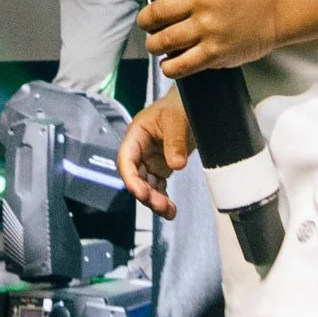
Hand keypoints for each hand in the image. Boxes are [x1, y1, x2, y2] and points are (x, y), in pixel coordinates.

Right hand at [117, 94, 192, 216]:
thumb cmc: (179, 105)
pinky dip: (163, 199)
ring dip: (154, 201)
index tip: (141, 193)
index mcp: (136, 135)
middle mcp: (139, 150)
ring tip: (169, 212)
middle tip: (161, 205)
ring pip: (146, 186)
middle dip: (145, 194)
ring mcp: (149, 160)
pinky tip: (171, 211)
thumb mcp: (177, 119)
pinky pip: (158, 187)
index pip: (126, 160)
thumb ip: (175, 141)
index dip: (130, 178)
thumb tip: (177, 165)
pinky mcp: (161, 168)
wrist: (191, 104)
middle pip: (135, 177)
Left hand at [138, 0, 278, 76]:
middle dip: (145, 19)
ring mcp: (208, 29)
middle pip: (155, 12)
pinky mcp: (214, 53)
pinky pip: (180, 65)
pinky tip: (169, 62)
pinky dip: (168, 66)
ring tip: (156, 43)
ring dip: (153, 43)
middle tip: (148, 21)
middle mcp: (201, 1)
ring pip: (162, 41)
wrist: (276, 10)